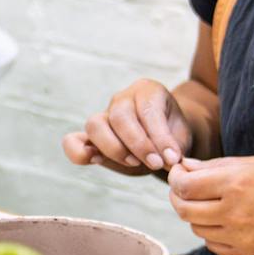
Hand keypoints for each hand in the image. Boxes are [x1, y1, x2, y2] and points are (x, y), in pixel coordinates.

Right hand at [62, 80, 193, 174]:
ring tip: (134, 163)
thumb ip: (173, 148)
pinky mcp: (91, 137)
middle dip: (138, 144)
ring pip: (95, 124)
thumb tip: (168, 160)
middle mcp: (123, 98)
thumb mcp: (180, 139)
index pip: (148, 111)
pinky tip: (93, 161)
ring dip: (113, 148)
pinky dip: (77, 151)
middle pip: (120, 116)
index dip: (158, 136)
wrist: (165, 139)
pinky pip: (73, 140)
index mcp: (148, 91)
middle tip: (155, 164)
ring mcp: (104, 115)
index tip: (170, 158)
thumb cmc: (173, 136)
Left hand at [168, 155, 253, 254]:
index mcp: (237, 183)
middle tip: (185, 189)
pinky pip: (214, 245)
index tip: (180, 174)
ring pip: (197, 228)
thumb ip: (217, 167)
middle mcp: (235, 212)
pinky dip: (213, 233)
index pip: (184, 185)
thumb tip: (185, 167)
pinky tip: (226, 221)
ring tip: (212, 204)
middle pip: (184, 210)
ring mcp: (241, 237)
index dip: (176, 178)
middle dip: (179, 197)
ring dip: (197, 215)